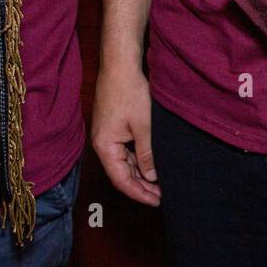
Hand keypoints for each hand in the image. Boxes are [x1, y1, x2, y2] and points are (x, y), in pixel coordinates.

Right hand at [90, 64, 159, 206]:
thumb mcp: (144, 126)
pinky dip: (139, 160)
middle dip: (142, 187)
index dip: (139, 193)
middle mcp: (103, 144)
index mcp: (105, 146)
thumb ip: (147, 154)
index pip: (121, 180)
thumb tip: (152, 177)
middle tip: (163, 196)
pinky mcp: (114, 128)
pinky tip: (153, 165)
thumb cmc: (130, 92)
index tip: (157, 201)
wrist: (120, 65)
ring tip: (161, 184)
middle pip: (122, 174)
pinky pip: (126, 151)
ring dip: (142, 174)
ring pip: (124, 163)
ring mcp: (108, 136)